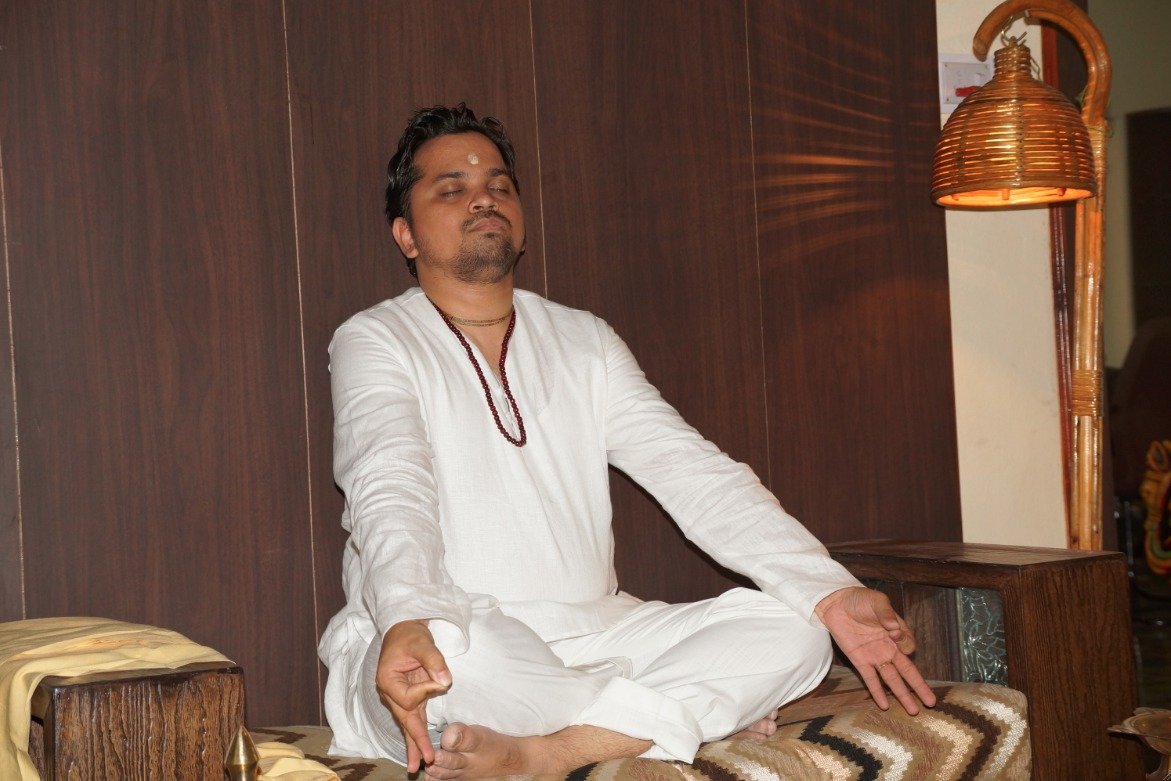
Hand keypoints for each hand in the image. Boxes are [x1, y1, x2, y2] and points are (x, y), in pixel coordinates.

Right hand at [376, 620, 452, 770]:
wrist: (403, 630)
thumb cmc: (410, 635)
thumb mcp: (422, 643)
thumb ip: (434, 661)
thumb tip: (445, 681)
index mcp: (388, 680)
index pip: (409, 698)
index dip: (426, 691)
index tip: (440, 679)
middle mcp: (390, 693)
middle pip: (405, 720)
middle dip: (416, 741)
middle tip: (426, 761)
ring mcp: (398, 698)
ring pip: (408, 725)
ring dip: (415, 745)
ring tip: (417, 767)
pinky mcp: (409, 698)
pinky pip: (413, 720)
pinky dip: (417, 736)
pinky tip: (418, 754)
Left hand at [815, 586, 936, 714]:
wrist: (835, 602)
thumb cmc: (860, 600)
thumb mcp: (876, 601)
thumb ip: (886, 614)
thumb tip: (895, 630)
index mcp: (896, 633)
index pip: (909, 647)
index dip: (905, 644)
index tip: (895, 634)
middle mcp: (888, 648)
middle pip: (907, 670)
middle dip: (919, 687)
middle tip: (931, 702)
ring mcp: (874, 656)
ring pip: (892, 679)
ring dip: (902, 694)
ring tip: (913, 711)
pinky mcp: (859, 660)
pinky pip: (870, 679)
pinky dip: (877, 692)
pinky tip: (885, 706)